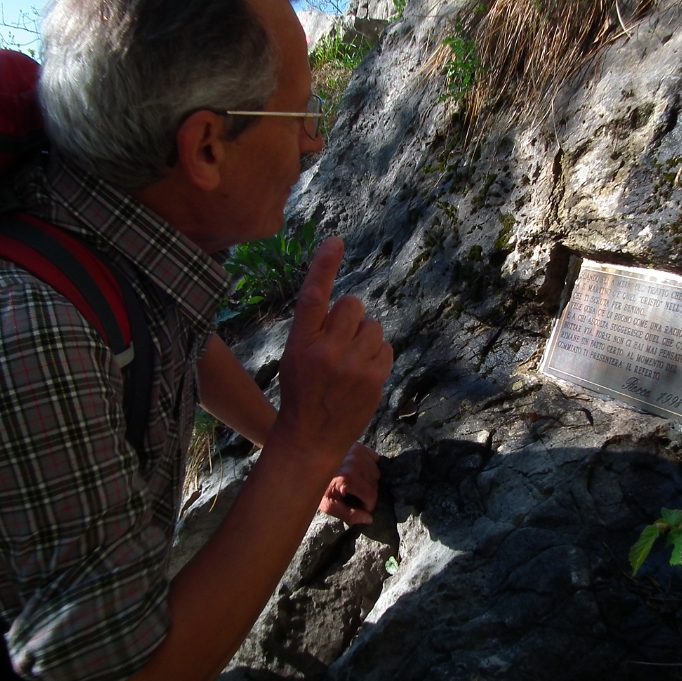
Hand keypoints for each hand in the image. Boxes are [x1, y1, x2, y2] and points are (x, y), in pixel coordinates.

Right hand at [274, 238, 392, 472]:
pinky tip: (363, 373)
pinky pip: (385, 348)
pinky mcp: (373, 380)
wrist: (310, 438)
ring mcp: (351, 366)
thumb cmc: (301, 393)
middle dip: (351, 317)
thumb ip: (316, 329)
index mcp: (299, 341)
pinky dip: (377, 356)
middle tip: (341, 341)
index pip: (313, 295)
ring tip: (351, 362)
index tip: (336, 242)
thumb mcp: (295, 356)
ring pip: (373, 326)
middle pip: (352, 305)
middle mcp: (325, 350)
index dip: (324, 266)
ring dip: (366, 338)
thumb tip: (348, 306)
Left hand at [320, 442, 380, 525]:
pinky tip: (357, 470)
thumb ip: (348, 514)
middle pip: (374, 484)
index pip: (372, 496)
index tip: (359, 507)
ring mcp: (357, 452)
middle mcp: (356, 463)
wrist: (304, 463)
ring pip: (375, 472)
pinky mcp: (357, 445)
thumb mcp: (327, 505)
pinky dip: (369, 466)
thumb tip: (369, 519)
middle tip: (354, 495)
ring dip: (368, 480)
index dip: (367, 506)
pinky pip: (373, 459)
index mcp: (349, 478)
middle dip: (366, 493)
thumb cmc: (316, 486)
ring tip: (354, 483)